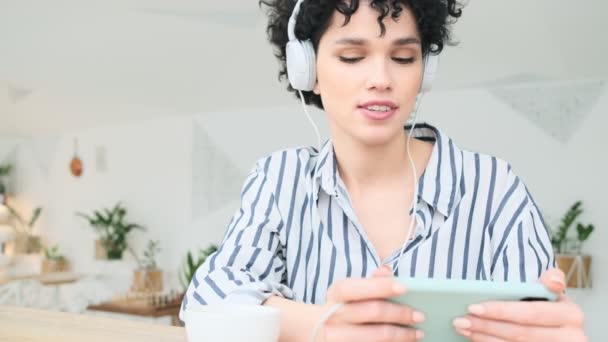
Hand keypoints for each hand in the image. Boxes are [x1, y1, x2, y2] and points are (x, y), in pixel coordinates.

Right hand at [317, 265, 424, 341]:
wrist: (317, 333)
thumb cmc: (341, 308)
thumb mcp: (349, 292)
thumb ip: (369, 281)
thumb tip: (387, 271)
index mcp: (336, 295)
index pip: (356, 288)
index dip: (380, 286)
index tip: (405, 287)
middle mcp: (333, 316)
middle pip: (372, 312)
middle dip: (400, 313)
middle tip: (419, 315)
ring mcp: (337, 337)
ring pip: (376, 336)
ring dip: (402, 335)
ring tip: (418, 333)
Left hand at [452, 268, 586, 340]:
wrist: (557, 329)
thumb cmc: (548, 306)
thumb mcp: (551, 292)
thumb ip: (551, 280)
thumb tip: (551, 280)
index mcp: (571, 315)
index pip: (530, 313)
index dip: (500, 311)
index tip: (473, 307)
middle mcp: (571, 337)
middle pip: (519, 333)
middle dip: (485, 326)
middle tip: (460, 320)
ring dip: (484, 338)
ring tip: (463, 328)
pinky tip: (475, 339)